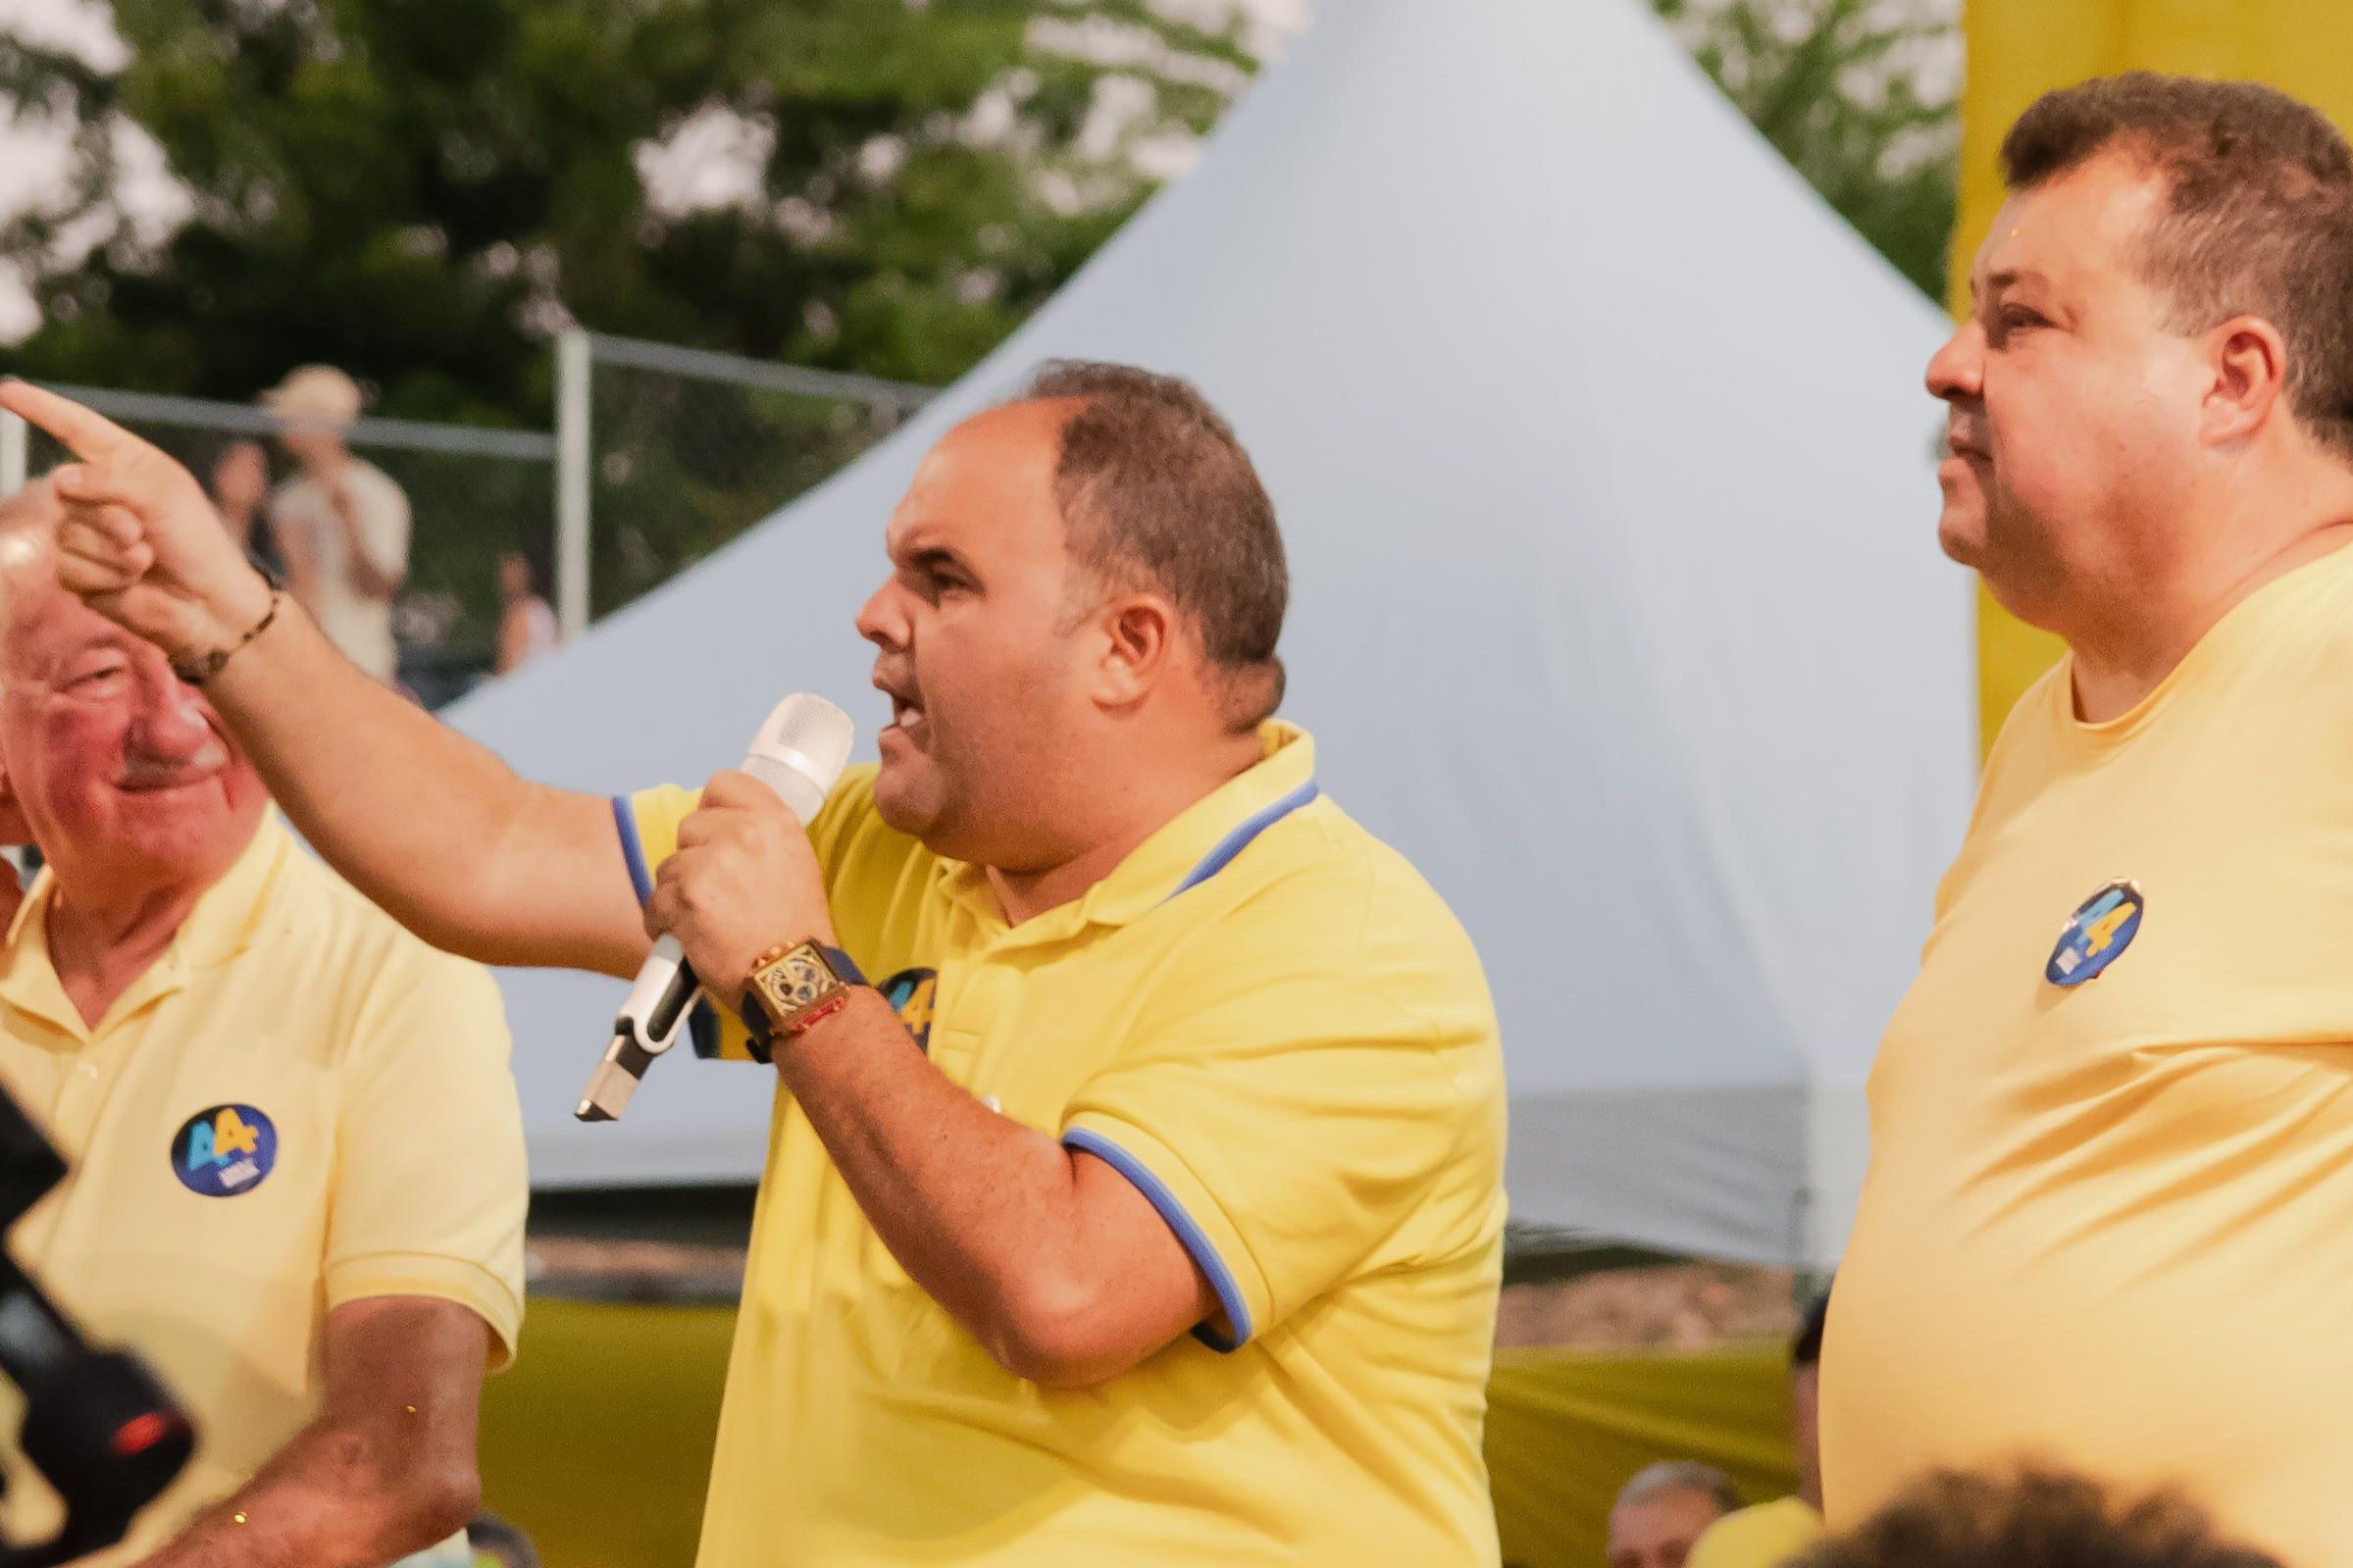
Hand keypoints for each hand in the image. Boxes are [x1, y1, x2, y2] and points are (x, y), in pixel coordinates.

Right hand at [0, 382, 273, 660]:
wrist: (208, 602)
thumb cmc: (195, 541)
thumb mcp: (164, 494)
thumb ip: (111, 478)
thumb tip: (62, 481)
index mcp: (124, 463)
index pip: (74, 428)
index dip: (40, 408)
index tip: (7, 390)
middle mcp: (97, 494)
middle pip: (65, 489)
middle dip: (107, 515)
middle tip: (142, 532)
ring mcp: (84, 534)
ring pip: (67, 533)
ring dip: (112, 550)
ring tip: (145, 558)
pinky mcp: (79, 573)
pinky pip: (70, 568)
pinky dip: (107, 576)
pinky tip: (132, 582)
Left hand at [645, 770, 836, 998]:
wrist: (793, 978)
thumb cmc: (795, 931)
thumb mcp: (797, 865)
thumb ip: (760, 837)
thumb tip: (721, 828)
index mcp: (775, 821)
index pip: (723, 784)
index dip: (712, 809)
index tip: (713, 834)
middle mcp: (744, 833)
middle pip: (689, 827)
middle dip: (694, 860)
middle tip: (718, 893)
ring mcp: (712, 863)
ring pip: (668, 867)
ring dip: (678, 895)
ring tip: (707, 922)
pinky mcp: (685, 896)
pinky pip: (654, 903)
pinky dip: (664, 924)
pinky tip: (690, 939)